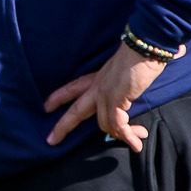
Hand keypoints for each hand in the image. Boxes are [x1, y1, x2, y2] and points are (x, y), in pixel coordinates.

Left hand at [43, 42, 181, 151]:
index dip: (59, 97)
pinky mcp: (116, 102)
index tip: (46, 106)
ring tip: (136, 140)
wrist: (144, 48)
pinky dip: (128, 136)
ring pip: (103, 124)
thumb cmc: (139, 55)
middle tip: (50, 140)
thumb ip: (123, 84)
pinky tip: (137, 143)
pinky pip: (118, 126)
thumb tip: (130, 92)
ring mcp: (105, 95)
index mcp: (98, 78)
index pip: (73, 88)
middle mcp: (98, 88)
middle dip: (62, 126)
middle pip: (75, 110)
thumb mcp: (124, 71)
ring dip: (120, 135)